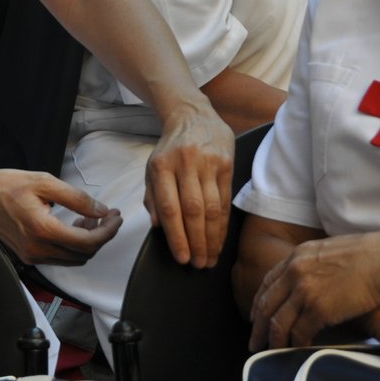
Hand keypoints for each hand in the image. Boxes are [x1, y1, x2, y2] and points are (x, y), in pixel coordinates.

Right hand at [0, 168, 121, 265]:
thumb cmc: (4, 185)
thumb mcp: (44, 182)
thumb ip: (76, 198)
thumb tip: (100, 210)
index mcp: (43, 230)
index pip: (88, 242)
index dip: (108, 231)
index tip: (115, 216)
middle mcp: (38, 249)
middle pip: (84, 254)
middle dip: (102, 236)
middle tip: (108, 216)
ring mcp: (32, 255)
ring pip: (73, 259)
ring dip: (88, 243)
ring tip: (91, 220)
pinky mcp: (27, 255)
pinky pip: (59, 258)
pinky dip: (72, 246)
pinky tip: (73, 227)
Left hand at [143, 102, 234, 266]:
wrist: (194, 116)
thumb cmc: (170, 149)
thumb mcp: (152, 169)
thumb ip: (153, 197)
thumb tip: (158, 226)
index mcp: (161, 166)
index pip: (170, 207)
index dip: (177, 236)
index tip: (181, 258)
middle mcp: (185, 164)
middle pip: (193, 210)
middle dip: (197, 241)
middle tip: (198, 264)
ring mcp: (208, 163)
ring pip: (212, 207)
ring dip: (212, 237)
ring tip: (210, 258)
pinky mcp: (226, 164)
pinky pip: (225, 200)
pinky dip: (222, 224)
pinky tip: (220, 240)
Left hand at [249, 230, 379, 348]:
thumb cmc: (370, 256)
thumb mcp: (331, 251)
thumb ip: (314, 264)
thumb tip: (311, 279)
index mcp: (298, 256)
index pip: (268, 282)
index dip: (259, 302)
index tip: (256, 316)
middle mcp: (296, 271)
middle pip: (266, 304)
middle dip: (258, 327)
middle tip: (254, 343)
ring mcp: (306, 290)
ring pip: (278, 322)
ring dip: (273, 341)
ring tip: (272, 352)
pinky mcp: (320, 309)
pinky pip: (299, 333)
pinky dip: (296, 344)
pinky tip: (297, 350)